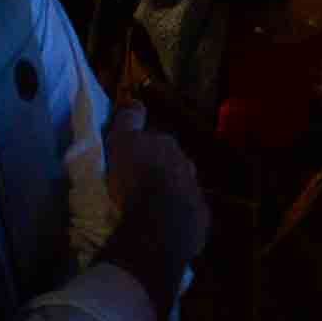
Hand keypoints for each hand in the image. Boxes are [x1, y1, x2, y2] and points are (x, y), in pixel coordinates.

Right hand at [103, 105, 212, 271]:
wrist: (162, 220)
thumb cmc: (136, 176)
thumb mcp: (123, 141)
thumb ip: (128, 120)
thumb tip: (135, 100)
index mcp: (165, 142)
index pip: (153, 135)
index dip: (142, 142)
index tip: (131, 152)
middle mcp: (183, 160)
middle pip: (168, 159)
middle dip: (156, 165)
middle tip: (138, 178)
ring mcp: (193, 187)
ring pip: (179, 182)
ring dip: (167, 187)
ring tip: (149, 200)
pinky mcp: (198, 213)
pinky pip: (184, 207)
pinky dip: (174, 209)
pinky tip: (163, 218)